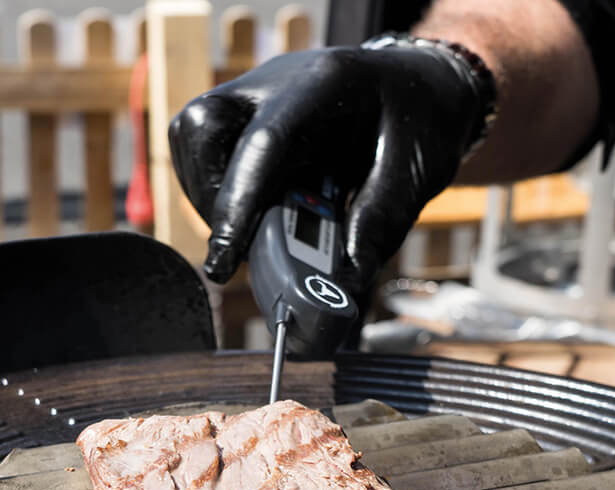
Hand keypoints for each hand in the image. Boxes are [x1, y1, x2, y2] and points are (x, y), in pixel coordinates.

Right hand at [169, 37, 495, 299]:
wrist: (420, 85)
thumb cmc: (420, 121)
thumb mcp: (416, 173)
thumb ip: (379, 223)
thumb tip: (347, 281)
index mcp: (325, 85)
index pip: (263, 144)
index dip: (238, 206)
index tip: (225, 262)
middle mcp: (277, 83)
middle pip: (204, 128)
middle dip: (213, 197)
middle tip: (242, 245)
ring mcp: (256, 97)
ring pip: (195, 139)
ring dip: (211, 197)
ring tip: (253, 232)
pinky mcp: (247, 118)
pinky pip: (208, 152)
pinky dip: (220, 192)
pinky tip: (256, 214)